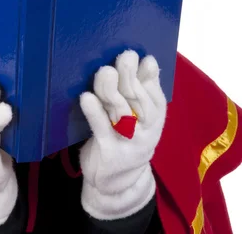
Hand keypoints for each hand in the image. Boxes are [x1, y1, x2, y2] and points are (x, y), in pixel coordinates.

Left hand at [79, 50, 166, 219]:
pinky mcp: (109, 154)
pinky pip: (101, 130)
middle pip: (138, 101)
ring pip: (121, 113)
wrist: (116, 185)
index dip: (148, 76)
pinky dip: (94, 113)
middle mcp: (147, 131)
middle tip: (124, 56)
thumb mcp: (138, 116)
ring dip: (112, 90)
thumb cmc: (124, 138)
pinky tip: (86, 97)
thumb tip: (147, 61)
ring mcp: (128, 144)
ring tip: (105, 71)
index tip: (140, 55)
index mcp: (155, 119)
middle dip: (130, 77)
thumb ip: (140, 90)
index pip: (155, 95)